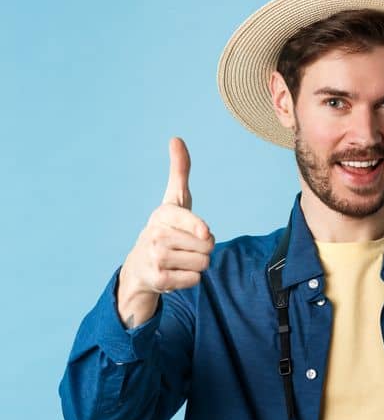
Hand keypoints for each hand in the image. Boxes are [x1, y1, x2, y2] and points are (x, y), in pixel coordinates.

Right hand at [117, 137, 214, 327]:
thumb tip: (176, 139)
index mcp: (162, 215)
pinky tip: (174, 272)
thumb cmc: (166, 228)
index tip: (204, 233)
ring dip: (198, 264)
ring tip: (180, 259)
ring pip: (203, 263)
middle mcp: (154, 235)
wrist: (139, 266)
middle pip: (207, 246)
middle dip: (203, 248)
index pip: (193, 224)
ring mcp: (155, 258)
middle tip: (185, 246)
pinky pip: (195, 279)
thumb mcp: (174, 200)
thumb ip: (179, 171)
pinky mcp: (158, 280)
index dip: (202, 231)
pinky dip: (190, 278)